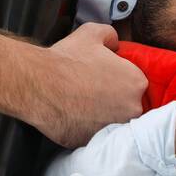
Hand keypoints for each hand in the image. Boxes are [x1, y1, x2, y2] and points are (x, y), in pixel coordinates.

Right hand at [24, 23, 147, 147]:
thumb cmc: (66, 60)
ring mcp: (113, 128)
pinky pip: (93, 134)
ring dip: (100, 115)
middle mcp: (131, 109)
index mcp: (136, 83)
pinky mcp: (93, 142)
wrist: (39, 85)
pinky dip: (85, 127)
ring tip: (81, 104)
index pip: (135, 83)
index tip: (103, 79)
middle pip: (127, 105)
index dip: (119, 80)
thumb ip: (111, 36)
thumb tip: (115, 44)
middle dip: (112, 100)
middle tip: (91, 92)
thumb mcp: (92, 33)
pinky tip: (72, 115)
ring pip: (111, 122)